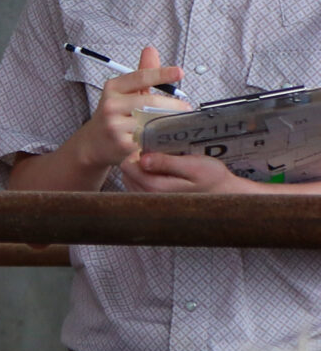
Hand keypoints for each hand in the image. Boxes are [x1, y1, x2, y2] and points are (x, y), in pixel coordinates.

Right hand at [69, 44, 186, 173]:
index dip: (162, 74)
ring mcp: (115, 126)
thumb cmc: (114, 114)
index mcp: (113, 88)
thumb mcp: (124, 92)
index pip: (140, 77)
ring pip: (152, 122)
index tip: (179, 72)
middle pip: (150, 102)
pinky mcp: (122, 146)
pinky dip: (162, 139)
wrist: (93, 144)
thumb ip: (142, 73)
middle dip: (173, 105)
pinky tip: (168, 138)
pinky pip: (150, 140)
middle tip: (186, 109)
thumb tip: (151, 50)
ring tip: (179, 123)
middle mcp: (111, 105)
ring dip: (170, 122)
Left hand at [121, 150, 247, 194]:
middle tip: (162, 155)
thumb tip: (142, 158)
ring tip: (164, 165)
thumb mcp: (194, 165)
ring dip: (141, 169)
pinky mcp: (152, 202)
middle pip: (126, 172)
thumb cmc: (212, 178)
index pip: (128, 165)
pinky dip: (144, 177)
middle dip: (139, 160)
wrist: (224, 194)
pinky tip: (161, 174)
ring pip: (129, 179)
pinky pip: (136, 186)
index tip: (155, 148)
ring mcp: (149, 201)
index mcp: (156, 187)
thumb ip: (166, 162)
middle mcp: (148, 197)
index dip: (138, 152)